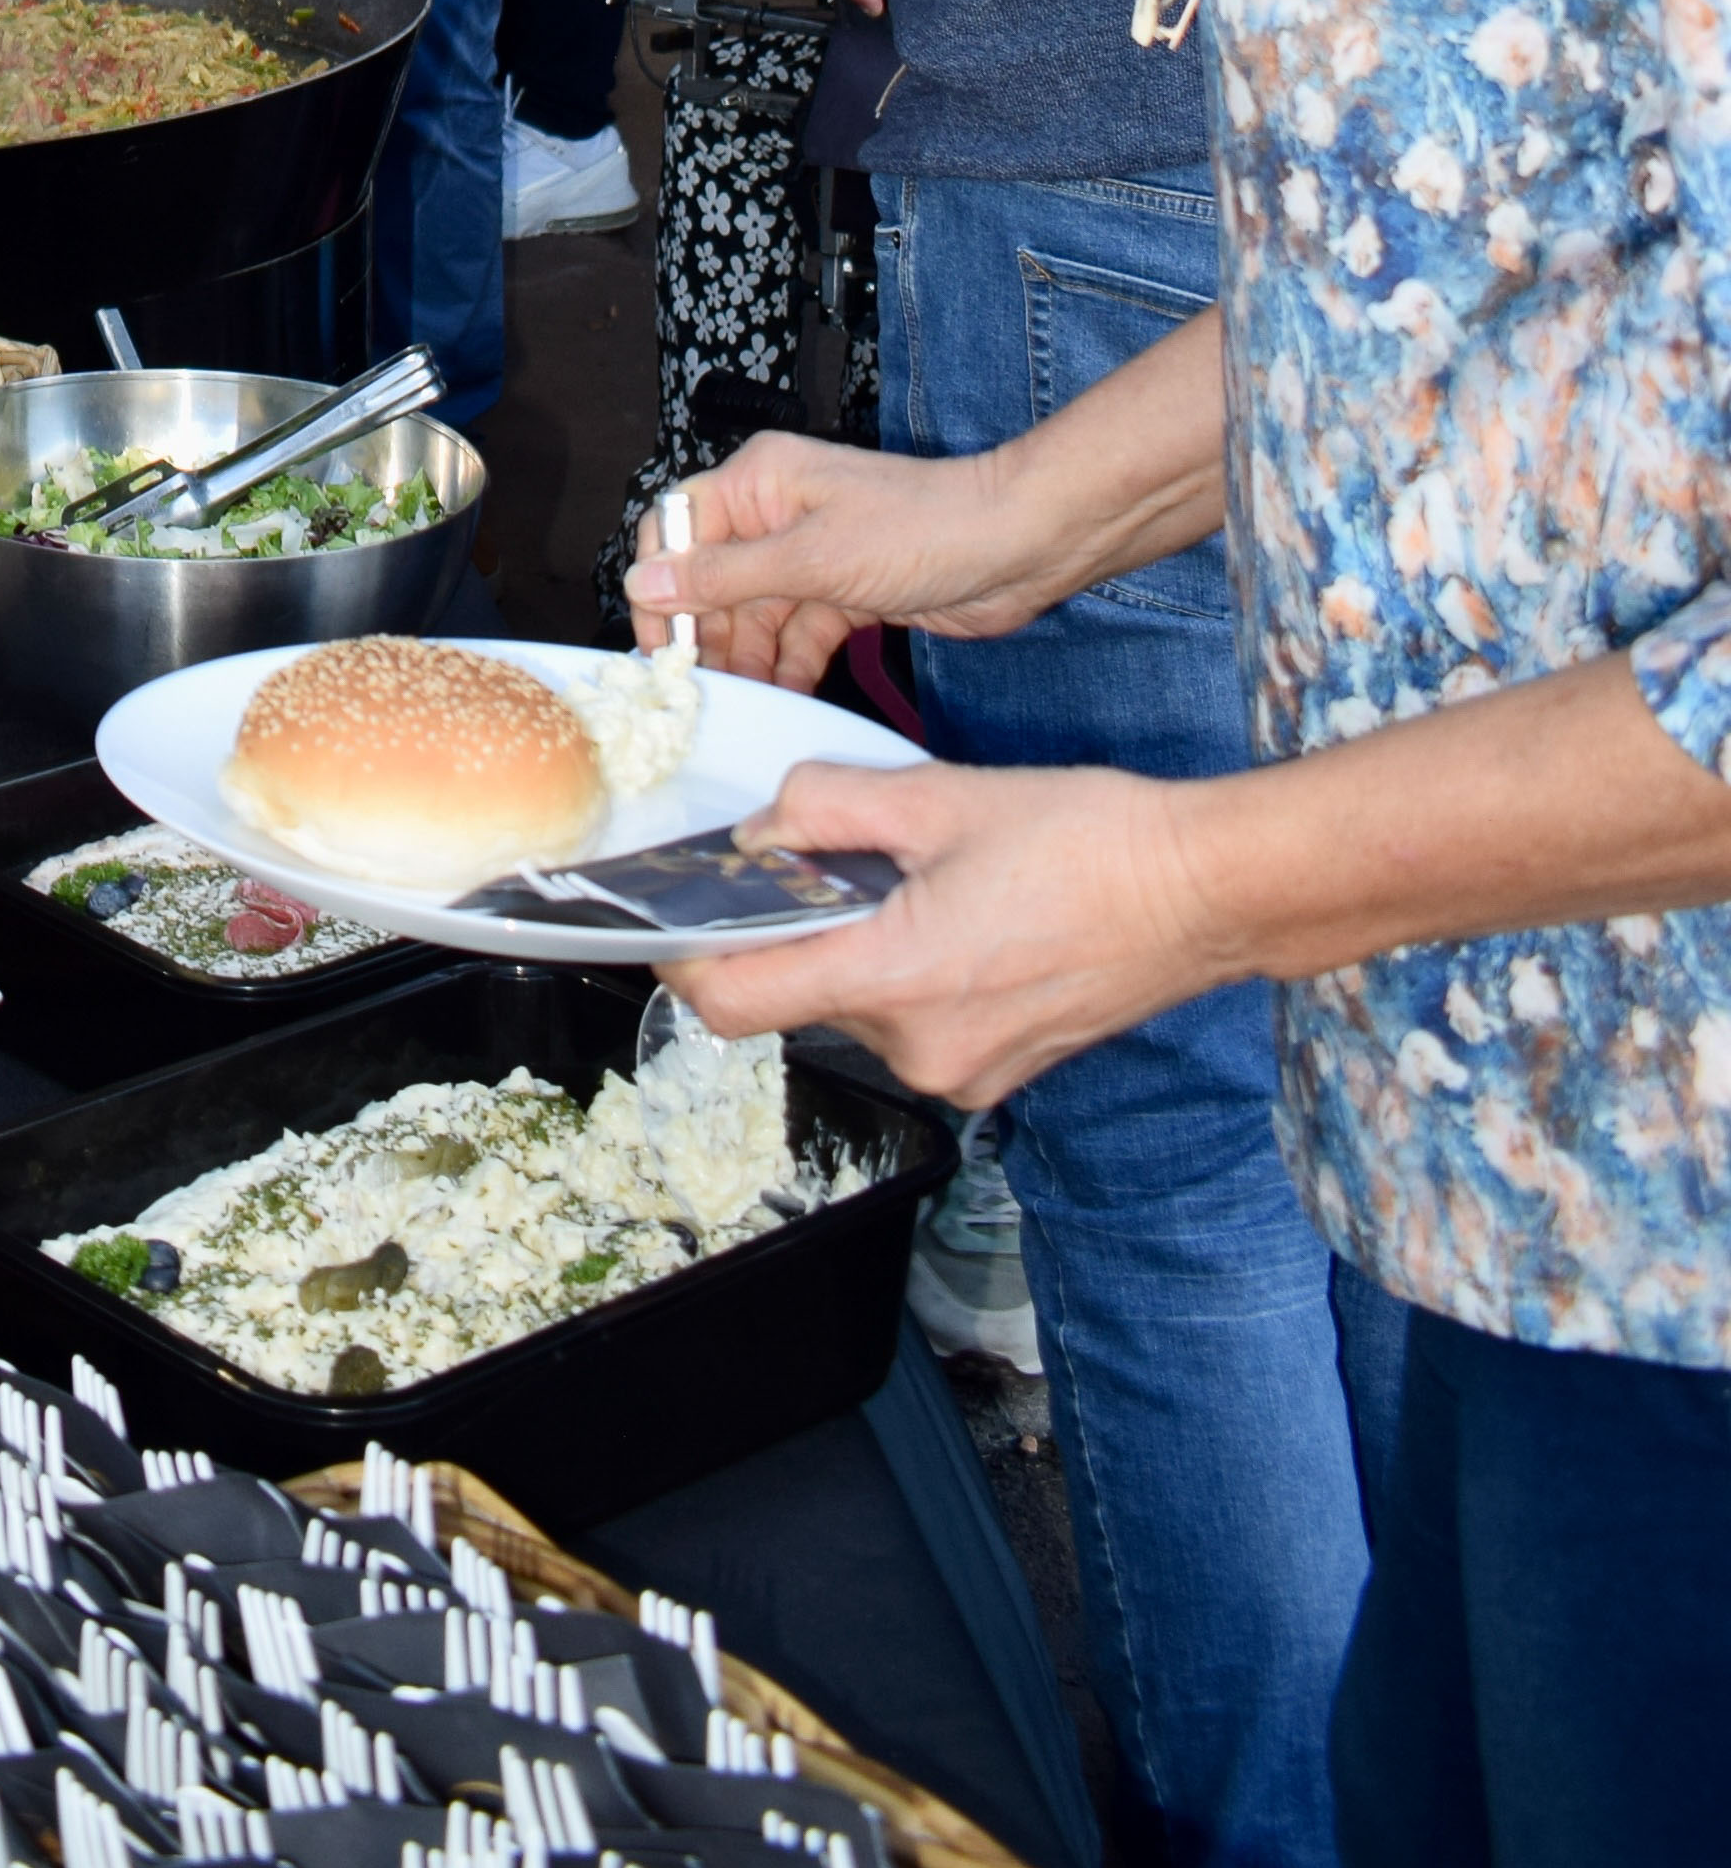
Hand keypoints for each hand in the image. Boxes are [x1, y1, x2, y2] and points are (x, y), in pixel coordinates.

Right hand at [622, 420, 1047, 685]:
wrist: (1017, 546)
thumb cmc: (923, 527)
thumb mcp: (812, 559)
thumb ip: (724, 577)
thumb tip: (645, 583)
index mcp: (761, 481)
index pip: (678, 529)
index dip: (659, 586)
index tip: (659, 648)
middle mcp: (779, 513)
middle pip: (713, 578)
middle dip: (704, 634)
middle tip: (698, 692)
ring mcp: (814, 555)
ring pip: (754, 613)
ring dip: (746, 657)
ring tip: (739, 704)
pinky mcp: (846, 592)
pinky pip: (797, 632)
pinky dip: (788, 664)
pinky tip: (784, 695)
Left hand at [664, 753, 1222, 1107]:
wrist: (1201, 894)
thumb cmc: (1087, 841)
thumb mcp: (937, 794)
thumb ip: (825, 808)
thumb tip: (760, 833)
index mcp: (895, 978)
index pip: (736, 1004)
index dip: (684, 963)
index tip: (667, 922)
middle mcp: (922, 1049)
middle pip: (800, 1000)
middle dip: (793, 931)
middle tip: (823, 863)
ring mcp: (964, 1071)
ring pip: (858, 1010)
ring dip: (858, 950)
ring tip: (913, 882)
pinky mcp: (998, 1073)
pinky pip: (915, 1027)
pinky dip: (909, 975)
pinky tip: (956, 918)